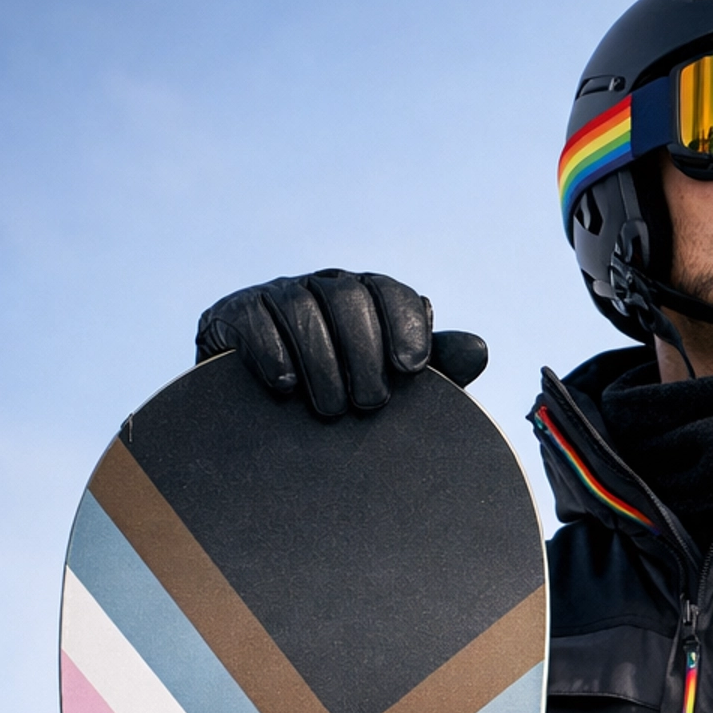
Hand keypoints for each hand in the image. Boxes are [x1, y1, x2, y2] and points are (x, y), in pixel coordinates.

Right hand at [195, 271, 486, 417]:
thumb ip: (436, 370)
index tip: (412, 370)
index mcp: (366, 299)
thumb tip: (479, 348)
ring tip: (331, 410)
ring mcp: (275, 296)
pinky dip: (273, 354)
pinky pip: (256, 320)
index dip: (405, 325)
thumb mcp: (392, 390)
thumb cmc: (344, 403)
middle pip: (347, 295)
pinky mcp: (233, 314)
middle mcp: (322, 287)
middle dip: (363, 351)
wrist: (262, 425)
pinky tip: (285, 389)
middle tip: (370, 405)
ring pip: (302, 306)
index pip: (391, 293)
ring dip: (322, 362)